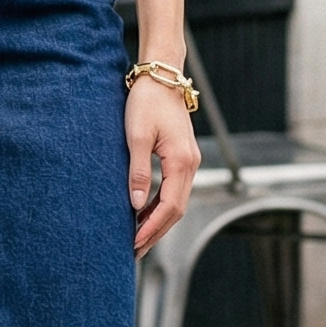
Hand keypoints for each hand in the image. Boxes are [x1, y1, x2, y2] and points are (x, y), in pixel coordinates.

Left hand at [127, 72, 199, 254]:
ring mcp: (189, 160)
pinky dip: (161, 205)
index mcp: (181, 161)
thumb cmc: (146, 102)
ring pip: (177, 201)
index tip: (134, 242)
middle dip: (156, 231)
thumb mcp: (136, 137)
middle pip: (177, 209)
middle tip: (134, 250)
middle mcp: (191, 164)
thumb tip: (136, 205)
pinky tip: (144, 212)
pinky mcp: (183, 156)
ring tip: (137, 237)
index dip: (152, 227)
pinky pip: (174, 189)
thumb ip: (138, 172)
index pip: (170, 206)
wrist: (161, 77)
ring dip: (159, 220)